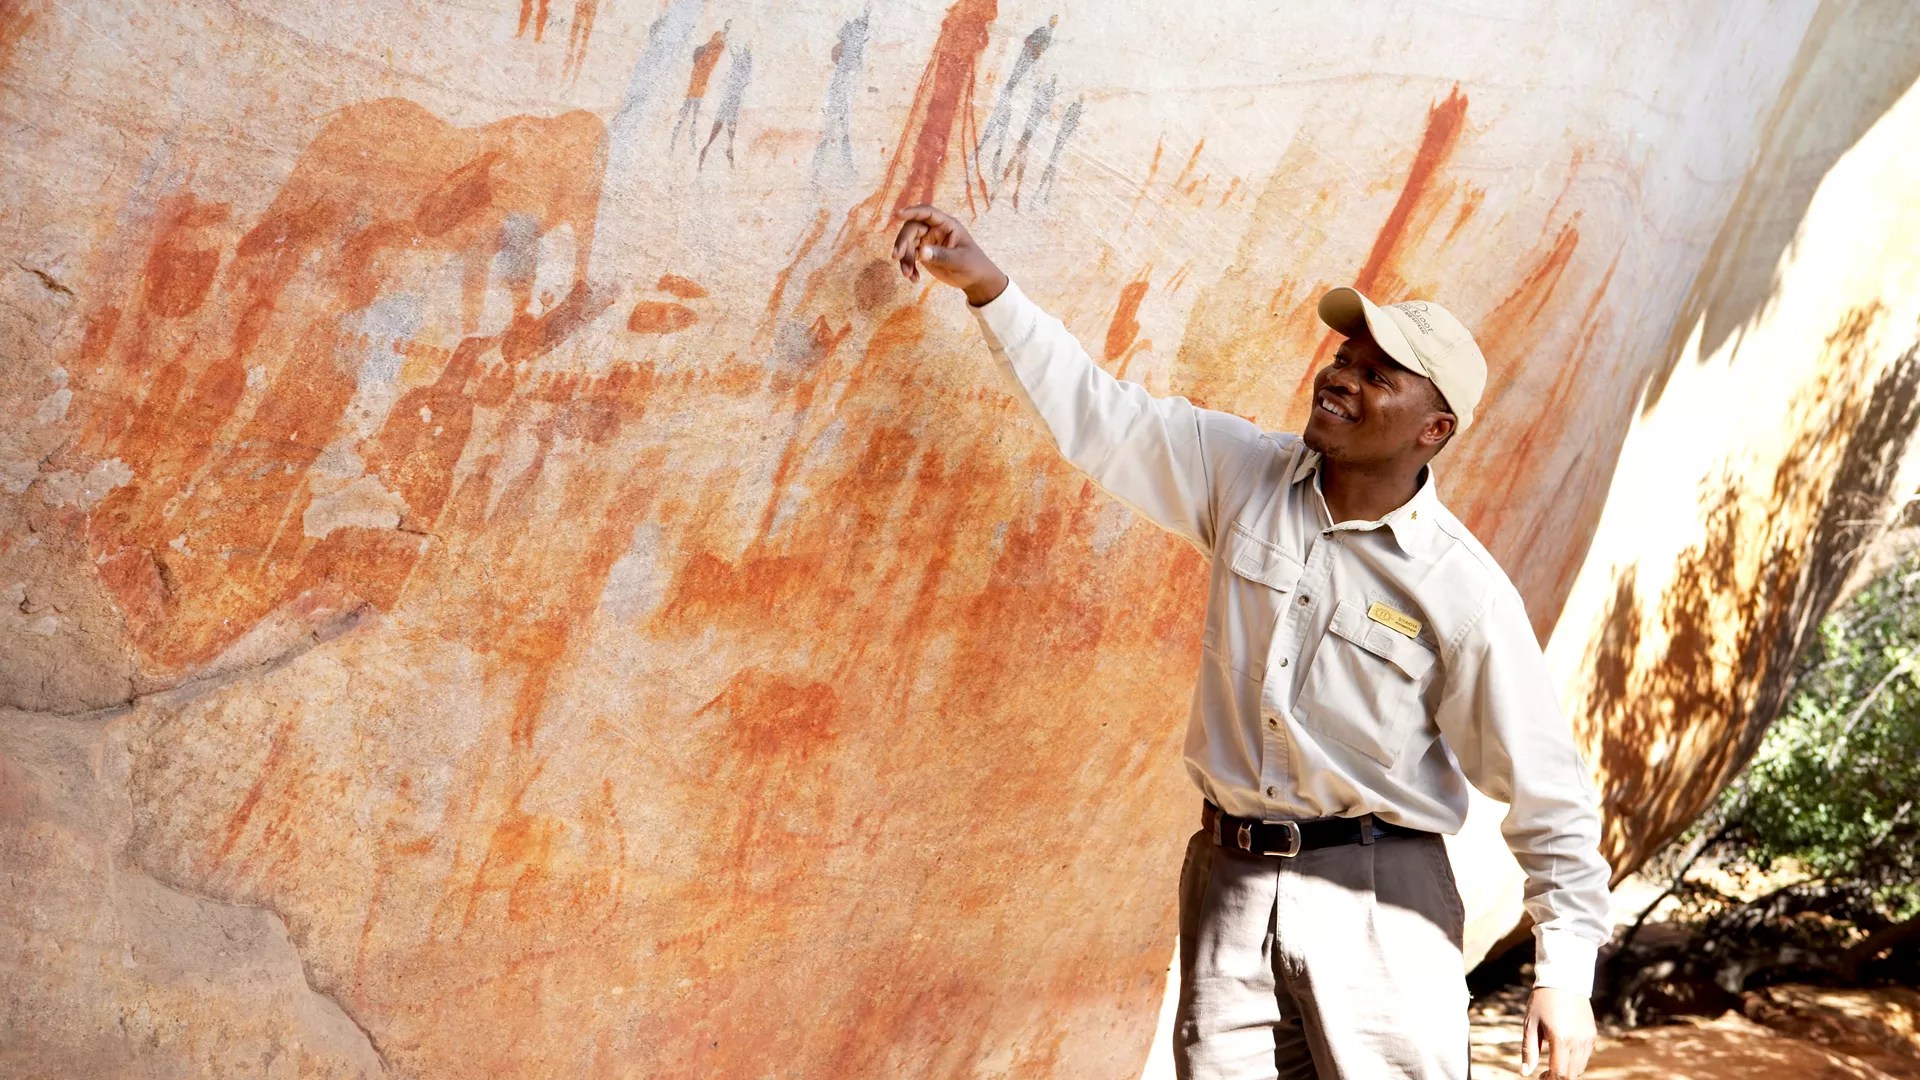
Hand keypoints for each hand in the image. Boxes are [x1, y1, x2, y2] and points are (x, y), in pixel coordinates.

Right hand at [890, 204, 1008, 306]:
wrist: (975, 280)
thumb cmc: (973, 265)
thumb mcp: (960, 261)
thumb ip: (941, 255)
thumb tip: (921, 252)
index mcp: (946, 225)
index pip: (927, 213)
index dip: (912, 212)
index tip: (898, 215)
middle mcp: (935, 230)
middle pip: (912, 228)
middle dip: (903, 242)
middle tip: (897, 256)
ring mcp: (928, 241)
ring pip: (908, 244)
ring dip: (905, 258)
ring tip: (908, 275)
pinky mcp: (923, 254)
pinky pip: (910, 257)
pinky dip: (909, 267)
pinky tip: (913, 279)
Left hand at [1521, 987, 1594, 1078]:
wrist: (1564, 979)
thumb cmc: (1542, 1000)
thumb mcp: (1530, 1024)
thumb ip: (1528, 1050)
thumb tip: (1525, 1073)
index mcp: (1560, 1038)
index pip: (1559, 1073)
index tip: (1539, 1077)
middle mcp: (1577, 1041)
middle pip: (1571, 1074)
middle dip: (1558, 1078)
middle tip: (1544, 1074)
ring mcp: (1587, 1038)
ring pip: (1580, 1067)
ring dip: (1567, 1071)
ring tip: (1553, 1064)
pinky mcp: (1592, 1034)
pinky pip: (1585, 1056)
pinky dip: (1575, 1061)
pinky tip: (1563, 1053)